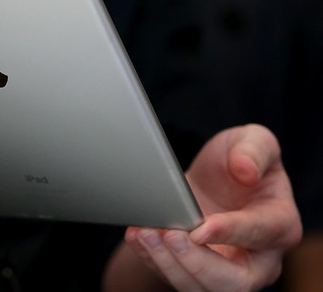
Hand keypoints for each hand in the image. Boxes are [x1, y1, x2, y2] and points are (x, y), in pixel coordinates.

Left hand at [125, 124, 301, 290]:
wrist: (215, 183)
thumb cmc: (237, 163)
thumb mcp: (253, 140)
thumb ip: (255, 150)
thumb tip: (245, 171)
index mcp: (280, 224)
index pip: (259, 234)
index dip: (228, 232)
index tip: (198, 227)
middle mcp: (260, 259)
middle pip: (234, 281)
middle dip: (196, 262)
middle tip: (168, 234)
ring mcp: (229, 272)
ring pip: (203, 288)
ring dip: (169, 264)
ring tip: (145, 233)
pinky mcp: (200, 275)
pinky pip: (178, 280)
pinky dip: (153, 261)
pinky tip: (137, 237)